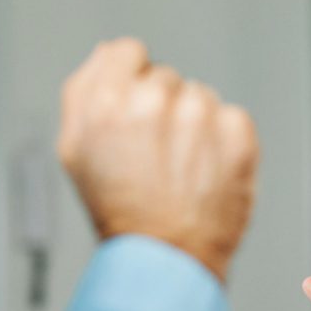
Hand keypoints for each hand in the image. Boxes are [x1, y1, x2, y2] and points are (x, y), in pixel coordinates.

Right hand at [57, 38, 258, 281]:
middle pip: (164, 78)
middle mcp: (154, 102)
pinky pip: (232, 118)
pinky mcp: (237, 133)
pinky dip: (225, 142)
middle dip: (162, 108)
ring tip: (180, 168)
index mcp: (107, 100)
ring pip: (200, 97)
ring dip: (195, 125)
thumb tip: (106, 53)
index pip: (128, 52)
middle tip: (154, 155)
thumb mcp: (74, 148)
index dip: (130, 80)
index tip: (134, 111)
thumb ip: (84, 90)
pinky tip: (206, 172)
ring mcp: (200, 116)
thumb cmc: (120, 210)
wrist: (166, 258)